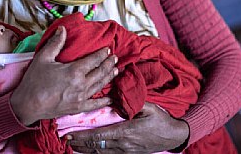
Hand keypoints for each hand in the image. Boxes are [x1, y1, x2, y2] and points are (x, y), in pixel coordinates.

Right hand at [10, 26, 118, 125]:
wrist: (28, 105)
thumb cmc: (34, 81)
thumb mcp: (43, 58)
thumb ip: (55, 43)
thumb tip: (63, 29)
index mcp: (74, 71)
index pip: (93, 60)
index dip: (102, 54)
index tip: (107, 49)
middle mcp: (81, 85)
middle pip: (100, 72)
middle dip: (108, 64)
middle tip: (114, 58)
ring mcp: (81, 98)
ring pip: (100, 86)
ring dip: (109, 77)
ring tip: (115, 70)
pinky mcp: (78, 108)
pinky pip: (95, 105)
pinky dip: (104, 101)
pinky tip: (110, 99)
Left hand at [66, 103, 188, 152]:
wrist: (174, 136)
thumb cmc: (160, 119)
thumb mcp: (146, 107)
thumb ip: (130, 102)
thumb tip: (114, 93)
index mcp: (126, 131)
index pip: (99, 135)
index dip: (83, 136)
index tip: (71, 134)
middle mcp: (124, 144)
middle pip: (97, 146)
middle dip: (80, 144)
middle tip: (66, 140)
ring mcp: (127, 151)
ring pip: (102, 153)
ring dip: (86, 149)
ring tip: (73, 146)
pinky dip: (98, 152)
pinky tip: (90, 150)